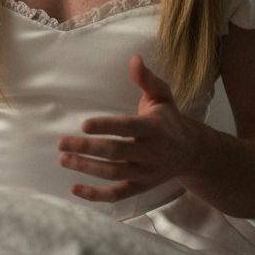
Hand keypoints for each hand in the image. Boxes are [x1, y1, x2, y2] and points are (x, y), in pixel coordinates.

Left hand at [56, 55, 200, 203]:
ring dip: (87, 169)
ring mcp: (146, 173)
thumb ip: (147, 79)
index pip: (128, 127)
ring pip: (114, 174)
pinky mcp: (141, 187)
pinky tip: (74, 189)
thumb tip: (134, 58)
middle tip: (61, 143)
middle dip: (87, 149)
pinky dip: (97, 196)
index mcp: (154, 128)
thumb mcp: (163, 96)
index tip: (84, 125)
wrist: (193, 152)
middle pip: (116, 152)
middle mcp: (151, 152)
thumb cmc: (169, 120)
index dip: (106, 126)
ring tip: (63, 159)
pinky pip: (118, 195)